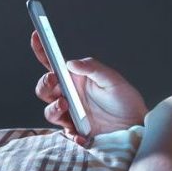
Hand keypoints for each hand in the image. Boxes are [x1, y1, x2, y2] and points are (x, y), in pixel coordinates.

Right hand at [31, 31, 147, 144]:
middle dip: (45, 84)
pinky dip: (72, 135)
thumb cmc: (125, 100)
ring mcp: (71, 114)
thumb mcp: (112, 80)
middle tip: (54, 80)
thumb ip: (93, 68)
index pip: (53, 64)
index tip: (36, 36)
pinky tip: (82, 135)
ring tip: (65, 105)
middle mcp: (69, 96)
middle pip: (44, 89)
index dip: (42, 50)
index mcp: (75, 79)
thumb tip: (71, 63)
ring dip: (53, 108)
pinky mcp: (76, 131)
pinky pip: (66, 134)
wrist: (135, 126)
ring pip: (49, 111)